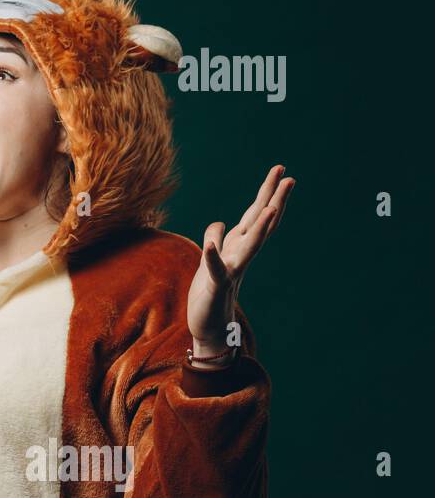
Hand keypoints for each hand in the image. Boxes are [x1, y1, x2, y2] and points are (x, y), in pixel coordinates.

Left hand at [187, 164, 294, 355]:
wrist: (208, 327)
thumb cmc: (210, 293)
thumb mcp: (210, 260)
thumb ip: (217, 240)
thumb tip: (219, 223)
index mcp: (238, 246)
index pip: (255, 215)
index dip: (267, 193)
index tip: (281, 170)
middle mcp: (240, 255)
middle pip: (259, 224)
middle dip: (273, 201)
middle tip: (288, 178)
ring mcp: (231, 270)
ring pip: (249, 245)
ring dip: (260, 228)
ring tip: (272, 208)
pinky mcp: (215, 285)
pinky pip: (214, 270)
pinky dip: (212, 257)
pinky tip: (209, 246)